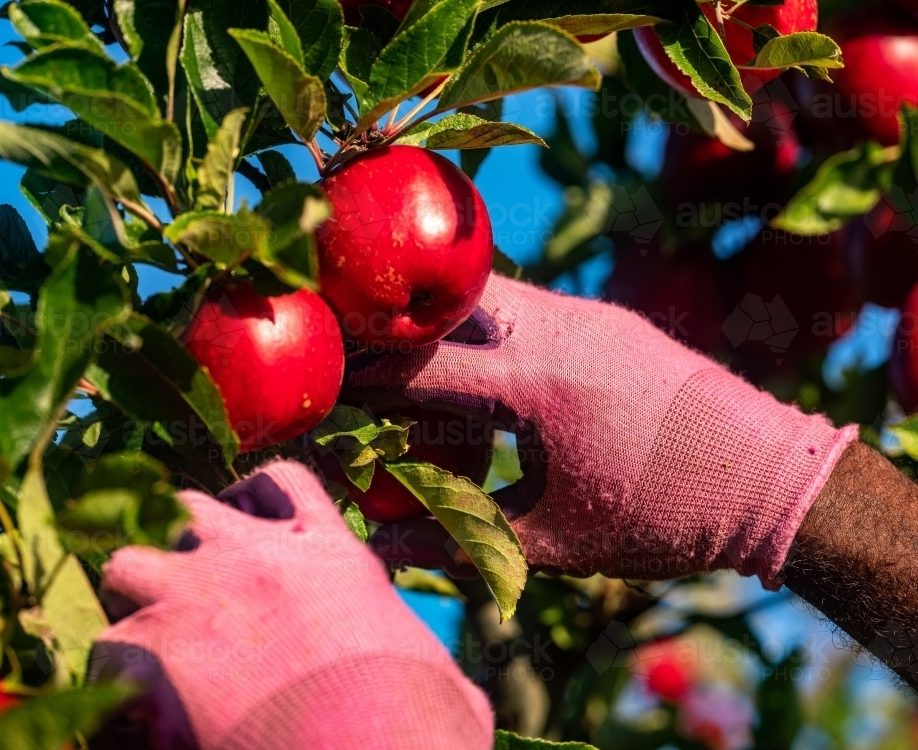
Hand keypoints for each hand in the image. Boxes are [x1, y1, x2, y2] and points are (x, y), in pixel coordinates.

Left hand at [91, 460, 492, 749]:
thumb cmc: (423, 730)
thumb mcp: (435, 675)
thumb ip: (414, 659)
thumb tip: (448, 691)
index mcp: (330, 554)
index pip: (279, 484)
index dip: (250, 503)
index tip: (243, 534)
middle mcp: (257, 557)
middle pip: (185, 507)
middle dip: (176, 543)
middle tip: (185, 593)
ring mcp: (201, 596)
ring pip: (125, 560)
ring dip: (131, 599)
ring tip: (148, 645)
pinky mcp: (156, 654)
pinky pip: (104, 649)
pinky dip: (112, 681)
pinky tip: (137, 713)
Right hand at [347, 274, 856, 587]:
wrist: (774, 480)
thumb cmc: (663, 518)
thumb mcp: (554, 541)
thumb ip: (462, 537)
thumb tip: (385, 546)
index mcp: (538, 385)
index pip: (420, 366)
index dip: (363, 379)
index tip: (325, 391)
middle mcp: (559, 327)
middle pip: (446, 304)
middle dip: (394, 330)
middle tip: (358, 361)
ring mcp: (587, 313)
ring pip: (489, 293)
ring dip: (445, 322)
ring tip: (415, 365)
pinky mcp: (606, 316)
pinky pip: (527, 302)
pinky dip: (488, 324)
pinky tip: (483, 365)